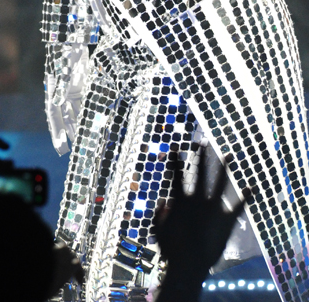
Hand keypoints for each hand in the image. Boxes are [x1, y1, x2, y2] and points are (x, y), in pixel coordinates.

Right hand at [153, 148, 250, 301]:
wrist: (191, 265)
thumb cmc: (172, 251)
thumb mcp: (159, 232)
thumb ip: (159, 216)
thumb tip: (163, 203)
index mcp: (181, 200)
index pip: (177, 175)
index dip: (176, 162)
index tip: (176, 150)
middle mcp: (198, 200)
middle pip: (201, 173)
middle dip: (202, 157)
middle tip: (203, 144)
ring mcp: (214, 208)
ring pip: (221, 183)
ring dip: (225, 168)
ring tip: (229, 155)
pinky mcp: (227, 220)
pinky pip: (238, 206)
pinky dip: (245, 197)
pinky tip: (250, 188)